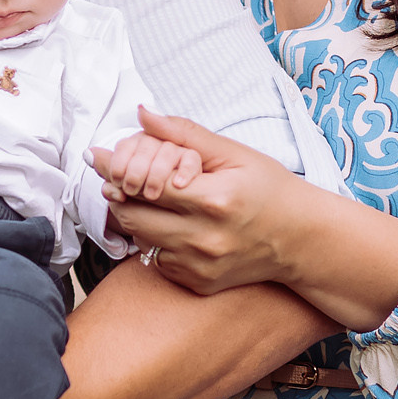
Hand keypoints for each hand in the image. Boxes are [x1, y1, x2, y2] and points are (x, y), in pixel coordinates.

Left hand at [99, 107, 314, 295]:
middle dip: (118, 193)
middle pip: (133, 216)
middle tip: (115, 176)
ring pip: (140, 239)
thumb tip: (142, 114)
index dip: (115, 168)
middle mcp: (205, 239)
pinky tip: (171, 224)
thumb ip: (185, 134)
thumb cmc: (270, 189)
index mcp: (215, 201)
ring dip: (134, 216)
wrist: (300, 239)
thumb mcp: (234, 154)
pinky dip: (154, 240)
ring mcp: (200, 266)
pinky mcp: (198, 283)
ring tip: (146, 197)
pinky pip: (156, 260)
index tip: (97, 156)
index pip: (147, 185)